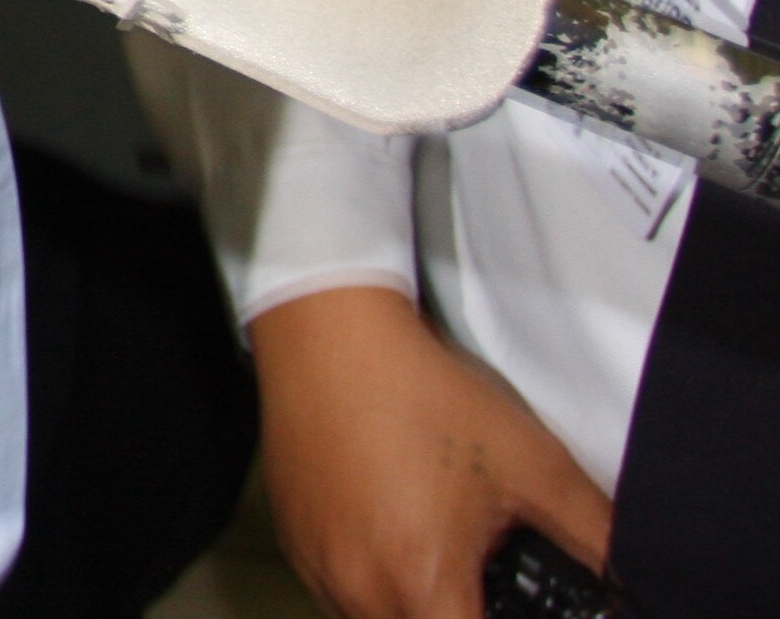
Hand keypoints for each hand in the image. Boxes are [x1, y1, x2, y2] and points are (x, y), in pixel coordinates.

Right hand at [253, 284, 610, 618]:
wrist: (329, 335)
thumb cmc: (420, 393)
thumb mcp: (534, 465)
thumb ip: (596, 537)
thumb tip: (630, 581)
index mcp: (419, 578)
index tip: (507, 603)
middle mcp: (357, 587)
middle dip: (460, 614)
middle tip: (484, 574)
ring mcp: (318, 567)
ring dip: (418, 606)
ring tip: (440, 551)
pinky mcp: (295, 543)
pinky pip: (340, 593)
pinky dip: (375, 582)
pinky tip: (395, 531)